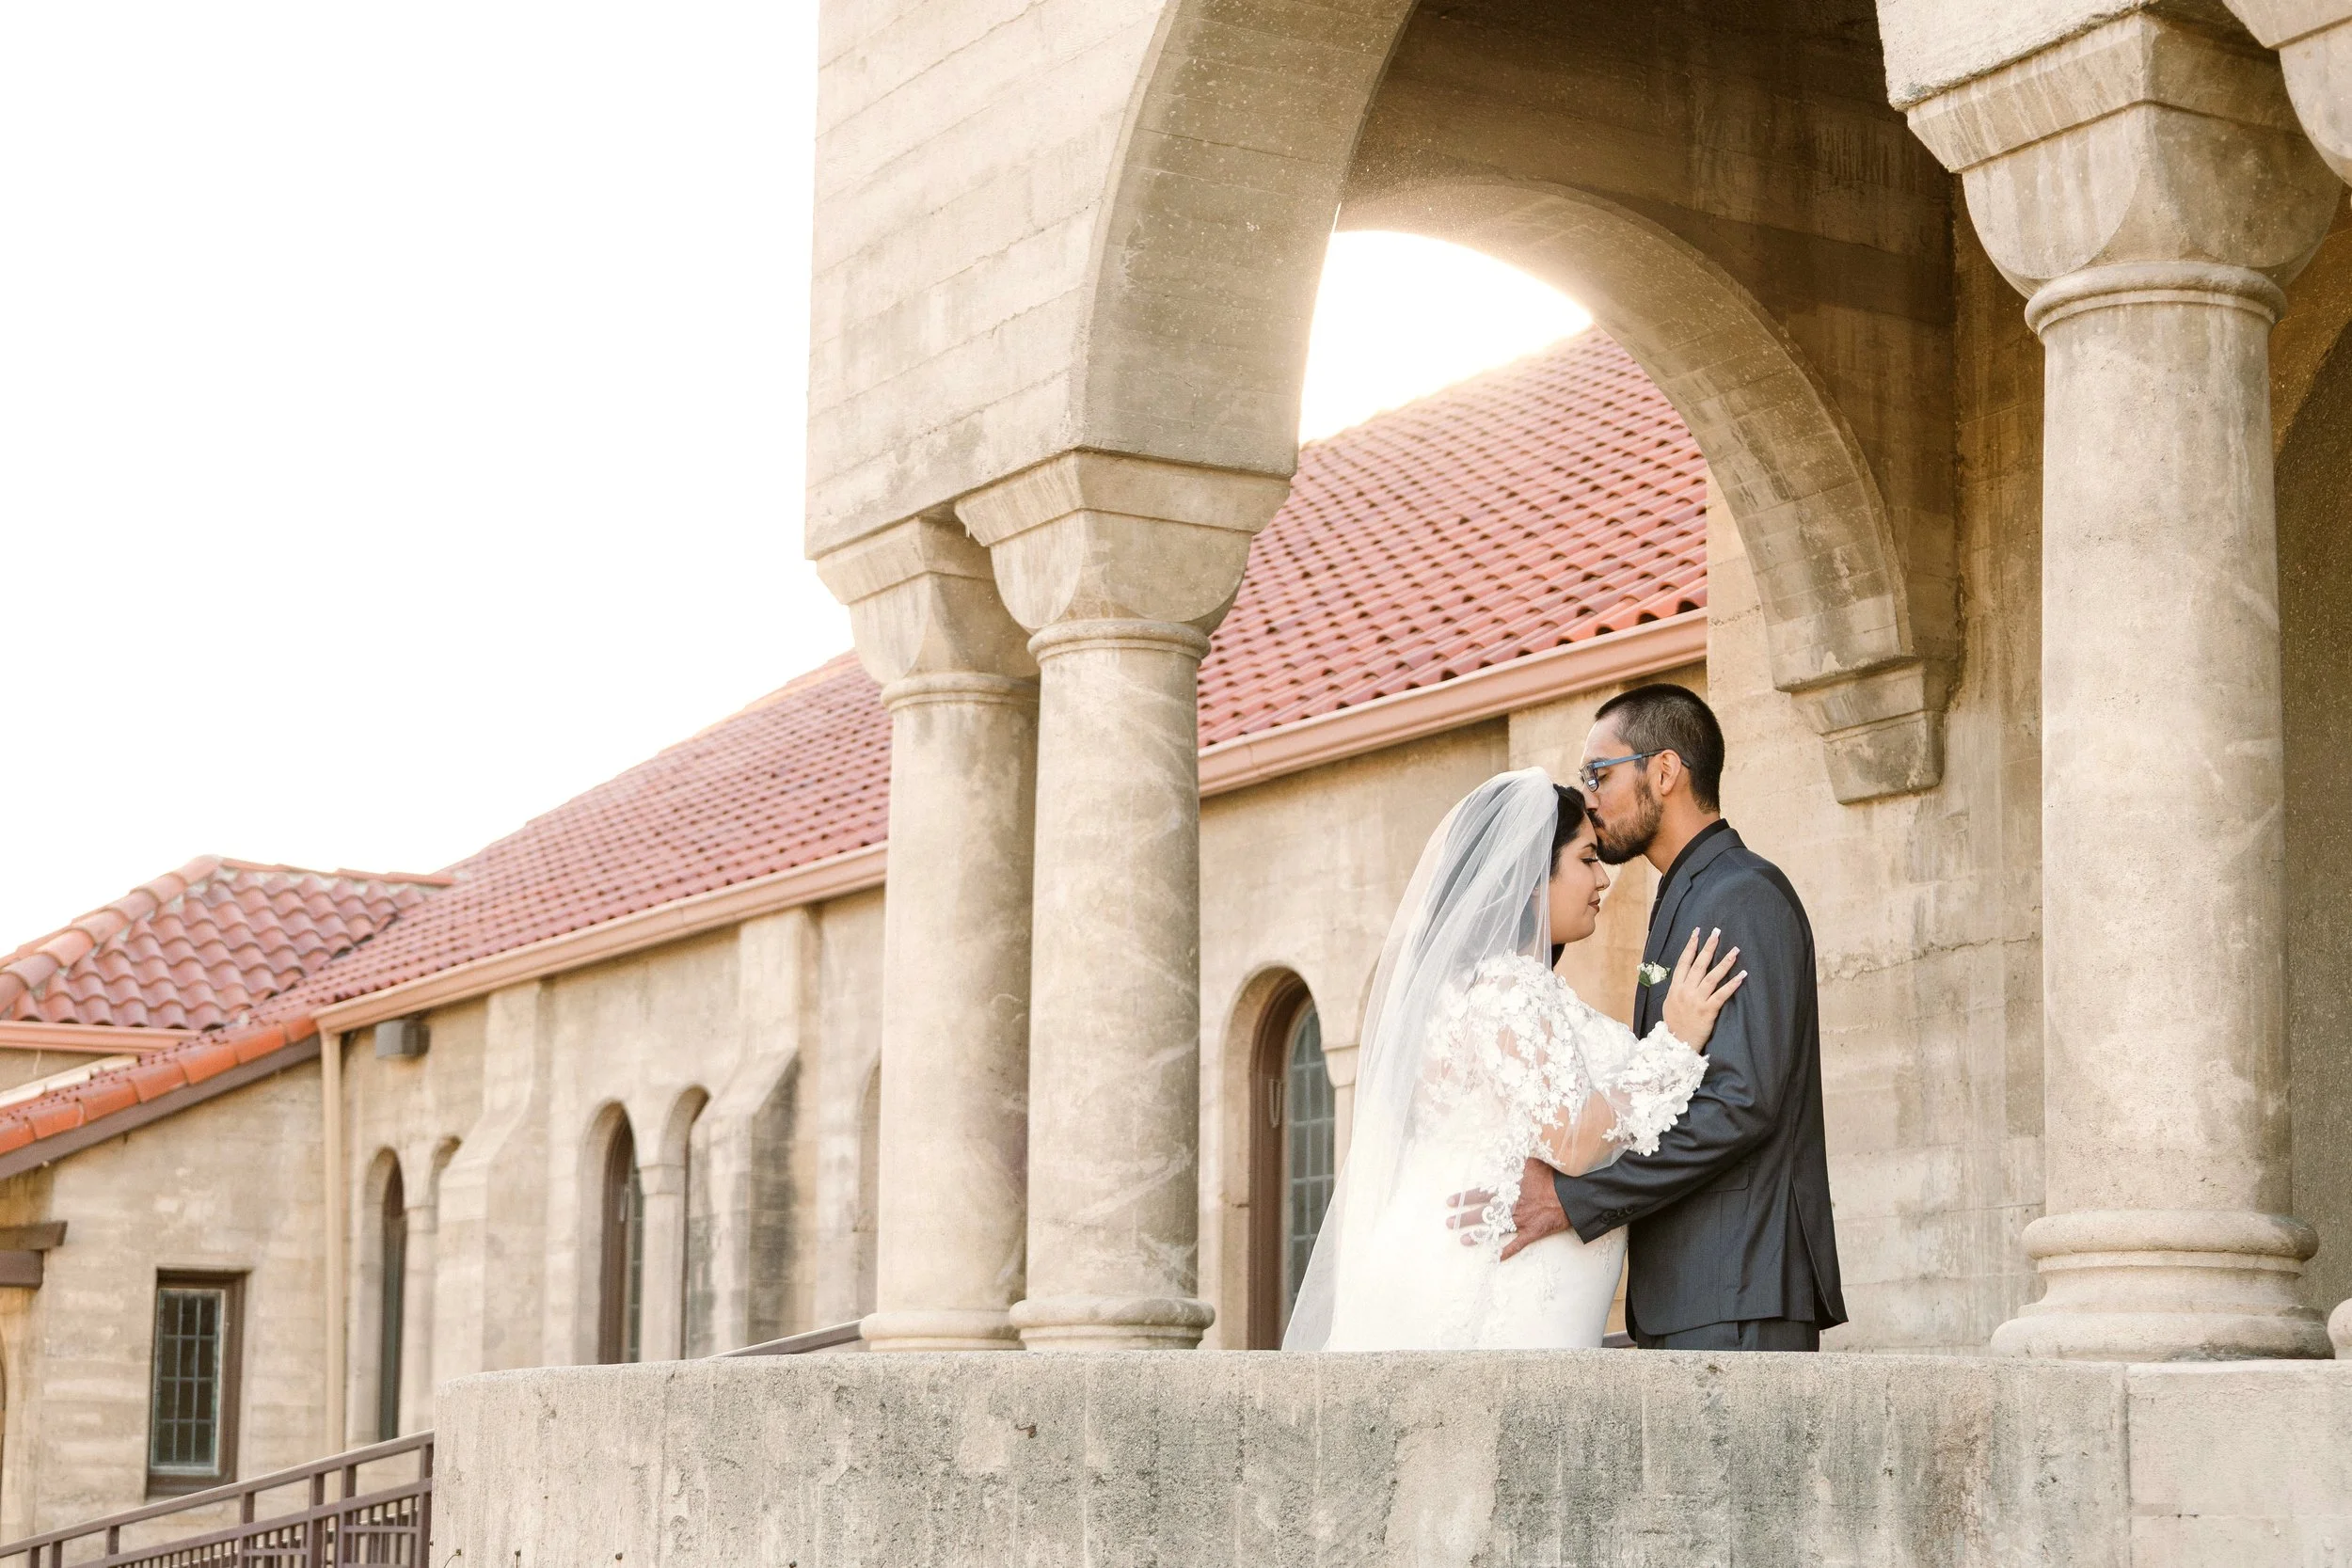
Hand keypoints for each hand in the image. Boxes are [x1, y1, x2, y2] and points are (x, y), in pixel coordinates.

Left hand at [1446, 1156, 1569, 1260]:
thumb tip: (1508, 1142)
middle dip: (1464, 1219)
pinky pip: (1518, 1244)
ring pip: (1495, 1230)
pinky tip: (1495, 1258)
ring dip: (1479, 1236)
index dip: (1464, 1198)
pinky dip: (1507, 1251)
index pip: (1481, 1194)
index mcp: (1509, 1189)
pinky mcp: (1532, 1232)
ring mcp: (1521, 1221)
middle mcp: (1511, 1206)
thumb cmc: (1552, 1176)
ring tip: (1462, 1241)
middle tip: (1448, 1223)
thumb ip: (1516, 1156)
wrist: (1571, 1195)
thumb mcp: (1532, 1161)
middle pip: (1483, 1214)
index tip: (1450, 1201)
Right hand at [1660, 926, 1744, 1050]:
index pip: (1684, 962)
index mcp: (1675, 988)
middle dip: (1709, 947)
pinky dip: (1732, 984)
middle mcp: (1685, 991)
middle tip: (1717, 933)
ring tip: (1735, 950)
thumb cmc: (1674, 1025)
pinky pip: (1721, 995)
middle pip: (1699, 964)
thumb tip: (1683, 978)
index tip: (1697, 932)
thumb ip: (1677, 989)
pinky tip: (1741, 976)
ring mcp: (1696, 1000)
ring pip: (1712, 976)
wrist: (1675, 1044)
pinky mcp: (1707, 1011)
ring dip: (1724, 962)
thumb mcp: (1669, 1004)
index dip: (1690, 946)